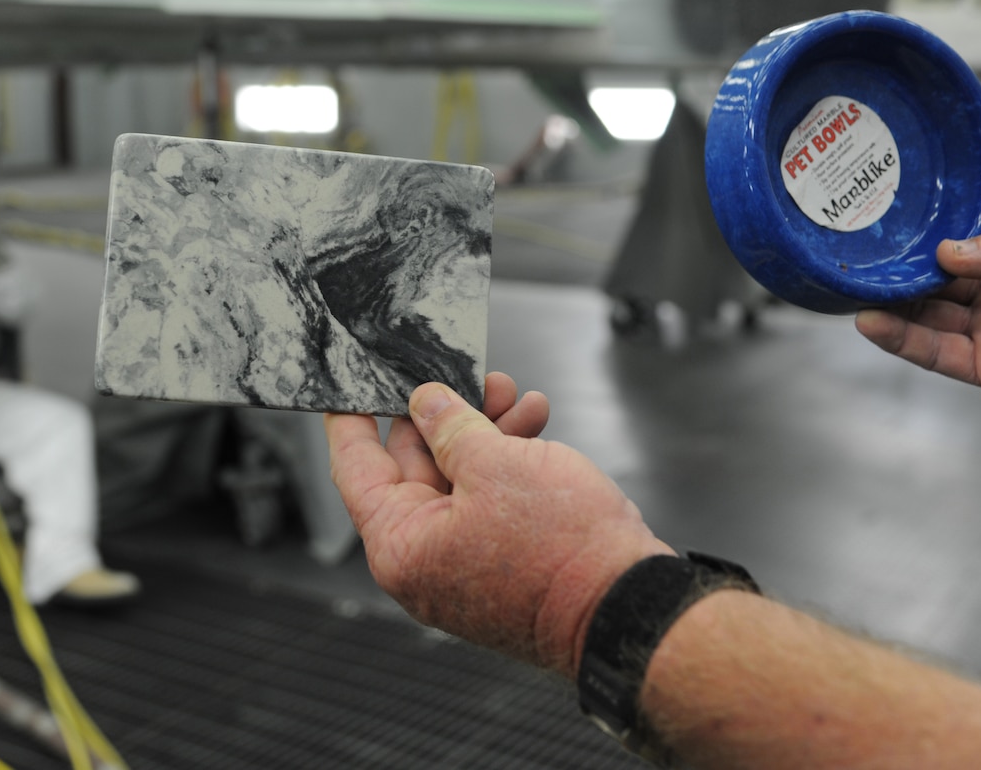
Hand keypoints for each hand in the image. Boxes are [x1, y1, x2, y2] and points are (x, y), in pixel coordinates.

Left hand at [325, 373, 672, 676]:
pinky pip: (488, 499)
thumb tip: (426, 403)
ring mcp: (462, 564)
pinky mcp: (500, 561)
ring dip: (485, 429)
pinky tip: (535, 421)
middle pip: (413, 466)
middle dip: (445, 411)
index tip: (351, 378)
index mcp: (400, 546)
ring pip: (458, 476)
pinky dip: (507, 460)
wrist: (629, 606)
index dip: (351, 415)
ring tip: (516, 394)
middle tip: (470, 374)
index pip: (356, 466)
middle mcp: (423, 561)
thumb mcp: (496, 465)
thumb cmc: (562, 551)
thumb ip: (450, 425)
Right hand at [856, 205, 980, 441]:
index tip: (898, 209)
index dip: (937, 223)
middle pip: (941, 274)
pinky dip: (902, 339)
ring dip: (892, 299)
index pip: (972, 233)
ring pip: (930, 313)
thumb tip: (951, 251)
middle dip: (904, 261)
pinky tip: (872, 321)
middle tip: (864, 246)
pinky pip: (939, 353)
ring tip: (855, 280)